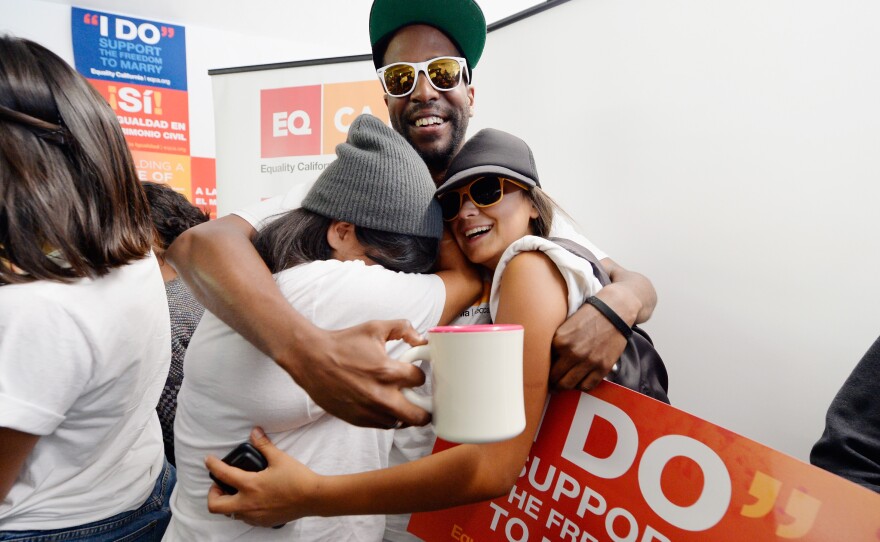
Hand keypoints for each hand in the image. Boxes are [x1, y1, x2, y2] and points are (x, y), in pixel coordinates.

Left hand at [207, 428, 318, 526]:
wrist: (313, 498)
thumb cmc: (297, 478)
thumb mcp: (279, 458)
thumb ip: (264, 445)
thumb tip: (255, 431)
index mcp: (250, 485)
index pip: (222, 474)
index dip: (212, 465)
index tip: (208, 460)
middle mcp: (247, 504)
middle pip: (215, 505)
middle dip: (213, 494)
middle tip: (220, 485)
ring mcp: (254, 516)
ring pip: (230, 513)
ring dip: (228, 502)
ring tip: (237, 491)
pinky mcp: (263, 522)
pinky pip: (244, 518)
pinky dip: (242, 509)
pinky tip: (253, 500)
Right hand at [286, 319, 430, 427]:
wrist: (312, 360)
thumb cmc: (343, 343)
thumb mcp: (375, 328)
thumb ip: (403, 328)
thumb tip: (421, 339)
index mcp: (387, 372)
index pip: (420, 380)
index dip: (419, 374)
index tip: (413, 372)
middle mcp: (381, 396)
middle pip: (419, 416)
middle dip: (425, 408)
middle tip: (423, 401)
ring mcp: (369, 411)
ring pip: (401, 422)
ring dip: (404, 413)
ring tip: (400, 401)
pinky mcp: (358, 420)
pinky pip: (383, 425)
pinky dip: (387, 417)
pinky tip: (383, 404)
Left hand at [551, 301, 627, 390]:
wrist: (614, 312)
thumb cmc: (588, 316)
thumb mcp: (565, 326)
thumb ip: (557, 343)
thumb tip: (547, 361)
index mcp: (560, 341)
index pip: (545, 364)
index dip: (543, 370)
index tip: (544, 373)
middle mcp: (573, 353)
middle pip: (556, 378)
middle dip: (552, 383)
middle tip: (552, 384)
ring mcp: (588, 361)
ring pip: (570, 385)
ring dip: (565, 387)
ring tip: (564, 384)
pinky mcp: (602, 367)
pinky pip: (587, 386)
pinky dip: (582, 386)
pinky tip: (580, 381)